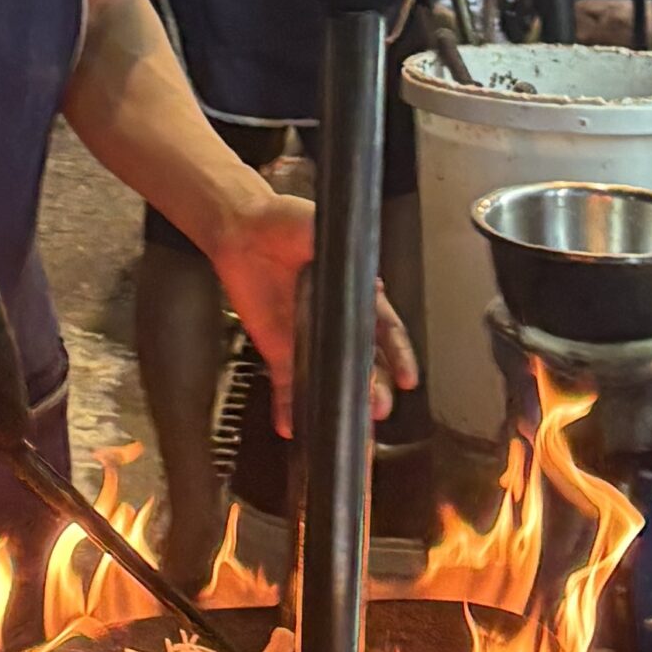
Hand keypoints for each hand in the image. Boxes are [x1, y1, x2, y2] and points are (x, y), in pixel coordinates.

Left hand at [209, 194, 419, 436]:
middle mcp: (336, 324)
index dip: (400, 355)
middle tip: (380, 407)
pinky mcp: (278, 349)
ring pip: (331, 380)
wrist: (242, 227)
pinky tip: (292, 428)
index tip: (409, 377)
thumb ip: (347, 254)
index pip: (385, 331)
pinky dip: (289, 408)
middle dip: (375, 389)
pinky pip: (286, 384)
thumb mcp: (324, 230)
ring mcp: (308, 340)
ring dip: (343, 405)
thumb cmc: (287, 222)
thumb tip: (375, 281)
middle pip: (363, 364)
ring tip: (354, 429)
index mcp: (356, 295)